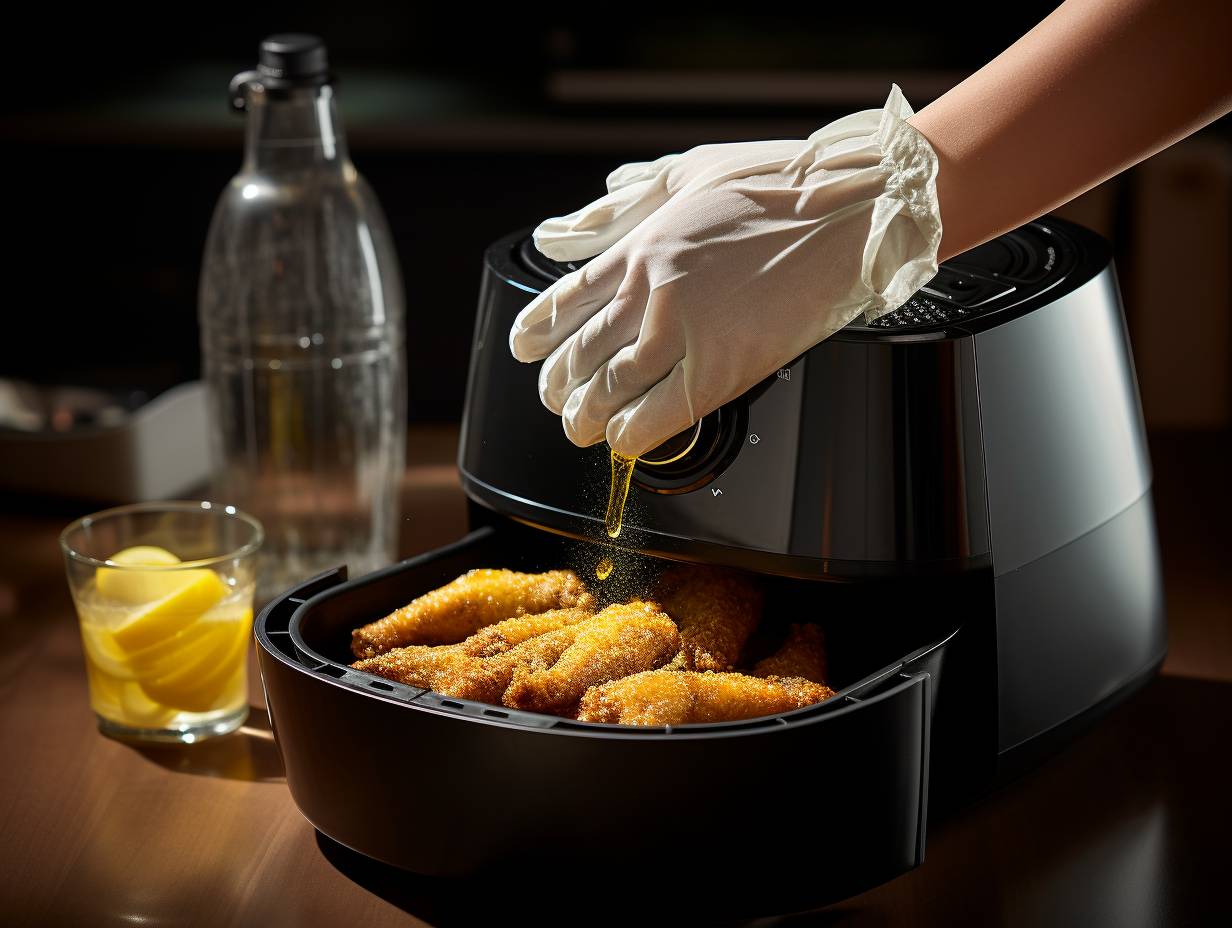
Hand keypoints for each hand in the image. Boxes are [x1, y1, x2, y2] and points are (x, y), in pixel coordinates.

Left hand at [510, 85, 941, 458]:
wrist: (852, 210)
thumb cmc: (783, 184)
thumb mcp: (693, 168)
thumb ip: (631, 198)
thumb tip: (584, 214)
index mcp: (642, 246)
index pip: (567, 300)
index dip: (538, 333)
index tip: (526, 351)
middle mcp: (651, 292)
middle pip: (582, 352)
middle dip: (559, 385)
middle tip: (556, 401)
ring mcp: (684, 332)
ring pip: (611, 390)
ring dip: (587, 417)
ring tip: (581, 429)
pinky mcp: (722, 369)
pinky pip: (660, 416)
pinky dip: (633, 435)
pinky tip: (624, 442)